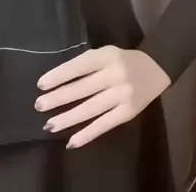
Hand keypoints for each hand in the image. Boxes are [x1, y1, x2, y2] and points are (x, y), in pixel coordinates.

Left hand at [35, 46, 170, 149]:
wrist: (156, 69)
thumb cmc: (122, 60)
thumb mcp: (105, 54)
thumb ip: (86, 64)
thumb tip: (58, 82)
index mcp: (106, 56)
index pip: (79, 66)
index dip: (59, 75)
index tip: (41, 85)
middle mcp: (114, 75)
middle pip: (82, 88)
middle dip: (58, 98)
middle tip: (39, 105)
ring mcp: (122, 95)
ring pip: (90, 109)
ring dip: (68, 118)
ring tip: (49, 125)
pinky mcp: (128, 112)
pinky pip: (104, 125)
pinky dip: (87, 134)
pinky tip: (71, 142)